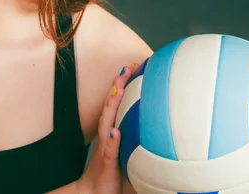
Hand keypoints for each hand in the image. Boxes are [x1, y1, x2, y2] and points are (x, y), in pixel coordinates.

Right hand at [77, 64, 137, 193]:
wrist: (93, 193)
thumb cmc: (112, 173)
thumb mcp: (126, 152)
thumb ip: (134, 138)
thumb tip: (155, 124)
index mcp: (112, 131)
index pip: (116, 103)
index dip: (122, 85)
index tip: (131, 68)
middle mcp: (107, 136)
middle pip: (111, 105)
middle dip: (117, 86)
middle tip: (126, 67)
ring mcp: (106, 148)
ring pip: (108, 122)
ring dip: (112, 105)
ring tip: (119, 88)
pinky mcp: (107, 163)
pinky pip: (109, 151)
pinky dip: (112, 140)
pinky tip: (115, 131)